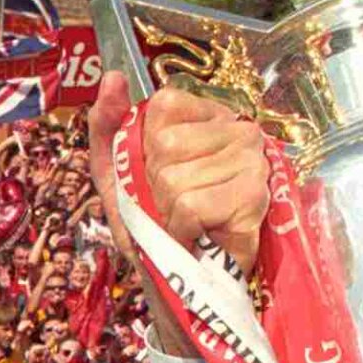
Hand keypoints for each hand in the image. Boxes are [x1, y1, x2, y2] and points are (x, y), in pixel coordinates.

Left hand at [88, 74, 269, 272]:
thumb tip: (112, 77)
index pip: (165, 105)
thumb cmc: (151, 226)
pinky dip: (183, 230)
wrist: (177, 285)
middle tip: (175, 208)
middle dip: (155, 187)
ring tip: (188, 225)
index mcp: (208, 117)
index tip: (159, 175)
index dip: (147, 148)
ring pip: (175, 179)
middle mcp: (239, 129)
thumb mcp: (117, 173)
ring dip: (169, 215)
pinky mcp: (254, 196)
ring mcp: (252, 161)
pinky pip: (191, 206)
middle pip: (166, 145)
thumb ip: (108, 125)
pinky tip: (201, 237)